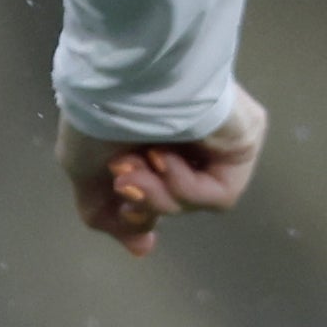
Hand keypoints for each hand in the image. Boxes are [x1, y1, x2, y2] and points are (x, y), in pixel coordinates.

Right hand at [64, 85, 264, 255]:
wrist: (127, 79)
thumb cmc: (100, 114)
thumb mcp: (84, 170)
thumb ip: (106, 215)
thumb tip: (142, 248)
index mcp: (153, 140)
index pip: (156, 195)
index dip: (137, 209)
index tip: (122, 200)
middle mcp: (188, 141)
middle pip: (172, 202)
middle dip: (144, 198)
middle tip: (125, 177)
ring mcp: (218, 142)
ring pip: (193, 202)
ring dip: (160, 193)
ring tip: (141, 162)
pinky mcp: (242, 143)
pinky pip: (219, 194)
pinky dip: (187, 188)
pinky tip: (167, 160)